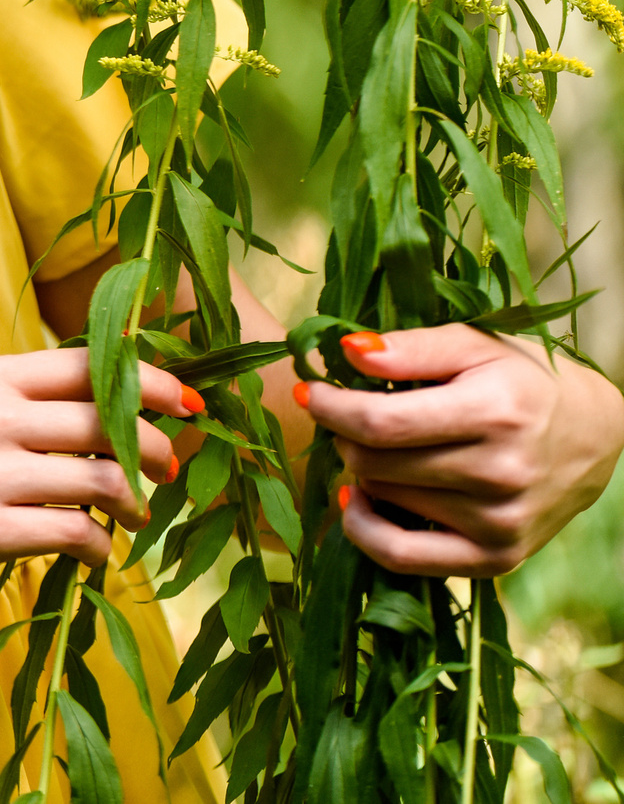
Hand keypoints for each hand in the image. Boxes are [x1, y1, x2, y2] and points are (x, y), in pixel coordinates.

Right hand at [0, 350, 200, 609]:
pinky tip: (95, 553)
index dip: (148, 381)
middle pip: (108, 418)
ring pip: (103, 477)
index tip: (185, 403)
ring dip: (136, 501)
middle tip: (170, 470)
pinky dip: (101, 547)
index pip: (87, 363)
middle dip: (158, 447)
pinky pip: (76, 533)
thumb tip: (114, 405)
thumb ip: (19, 402)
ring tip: (135, 514)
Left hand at [300, 325, 623, 576]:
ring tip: (384, 448)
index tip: (309, 390)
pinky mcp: (496, 559)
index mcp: (495, 413)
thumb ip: (411, 347)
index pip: (379, 422)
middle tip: (352, 417)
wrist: (596, 436)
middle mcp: (501, 474)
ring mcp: (500, 523)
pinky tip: (359, 500)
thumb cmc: (522, 380)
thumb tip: (348, 350)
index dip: (329, 406)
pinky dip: (365, 530)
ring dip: (364, 471)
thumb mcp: (474, 345)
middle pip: (372, 463)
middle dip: (345, 435)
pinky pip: (401, 558)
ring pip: (382, 498)